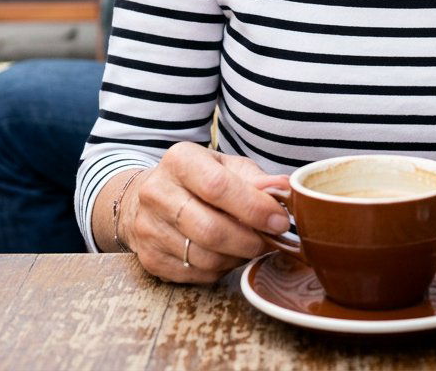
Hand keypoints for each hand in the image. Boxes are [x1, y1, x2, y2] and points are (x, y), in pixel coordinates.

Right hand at [120, 144, 290, 283]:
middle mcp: (157, 192)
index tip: (279, 220)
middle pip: (210, 229)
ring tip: (250, 245)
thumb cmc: (198, 179)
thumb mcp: (227, 167)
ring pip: (204, 257)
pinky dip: (221, 269)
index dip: (253, 208)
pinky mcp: (149, 258)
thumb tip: (287, 189)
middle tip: (270, 240)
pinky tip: (228, 254)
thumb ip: (256, 179)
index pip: (217, 187)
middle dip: (249, 240)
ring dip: (237, 256)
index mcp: (180, 160)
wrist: (151, 197)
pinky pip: (196, 274)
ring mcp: (149, 228)